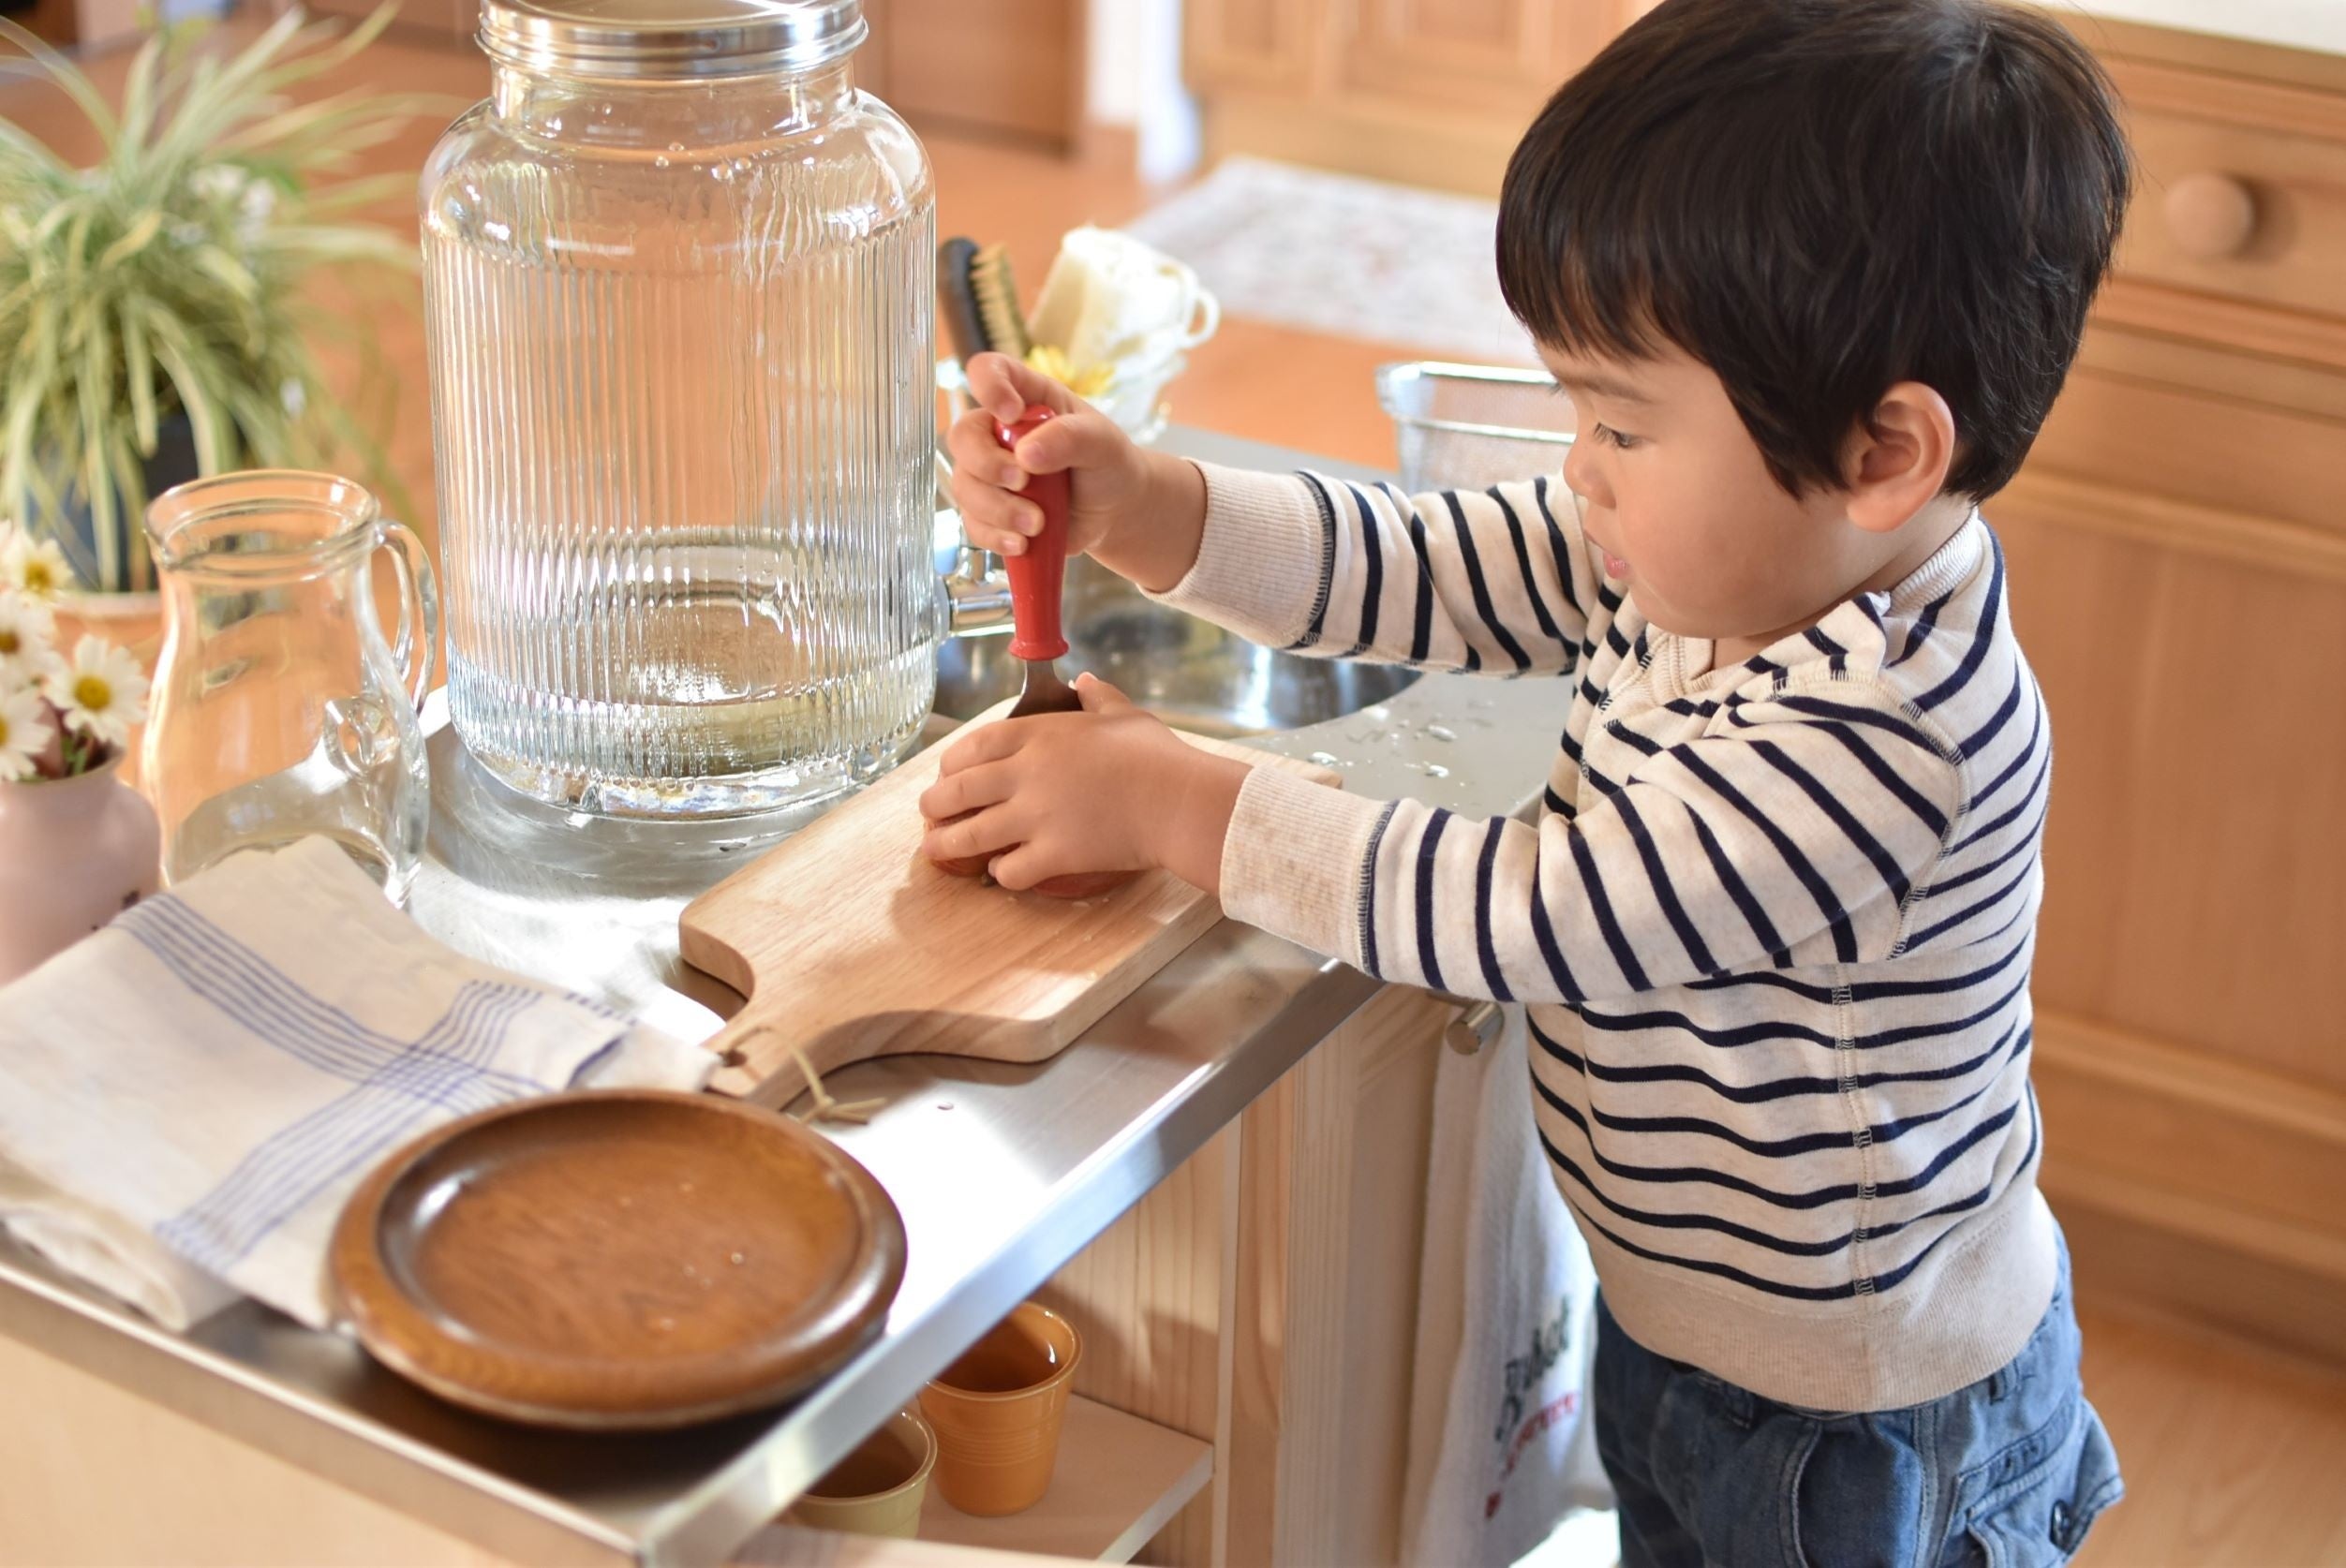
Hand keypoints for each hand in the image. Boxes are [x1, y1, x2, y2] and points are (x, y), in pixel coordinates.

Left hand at [918, 676, 1251, 893]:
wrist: (1177, 801)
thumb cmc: (1157, 756)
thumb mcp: (1123, 713)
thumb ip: (1097, 696)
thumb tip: (1085, 681)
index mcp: (1039, 735)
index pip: (974, 745)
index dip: (951, 762)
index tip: (946, 773)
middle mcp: (1026, 774)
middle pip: (959, 790)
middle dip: (935, 803)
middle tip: (929, 812)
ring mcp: (1035, 816)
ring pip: (970, 834)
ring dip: (946, 844)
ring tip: (935, 850)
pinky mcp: (1052, 854)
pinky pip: (1009, 869)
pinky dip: (1000, 872)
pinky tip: (1002, 870)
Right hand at [946, 353, 1208, 591]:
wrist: (1114, 510)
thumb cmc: (1108, 463)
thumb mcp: (1101, 442)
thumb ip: (1068, 438)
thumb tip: (1026, 454)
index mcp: (1025, 397)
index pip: (988, 372)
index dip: (988, 386)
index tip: (1010, 413)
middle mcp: (998, 432)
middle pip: (963, 436)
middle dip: (988, 465)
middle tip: (1023, 481)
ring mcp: (990, 472)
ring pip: (965, 486)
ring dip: (998, 509)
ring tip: (1037, 523)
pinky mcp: (990, 511)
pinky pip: (973, 523)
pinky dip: (995, 536)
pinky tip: (1022, 543)